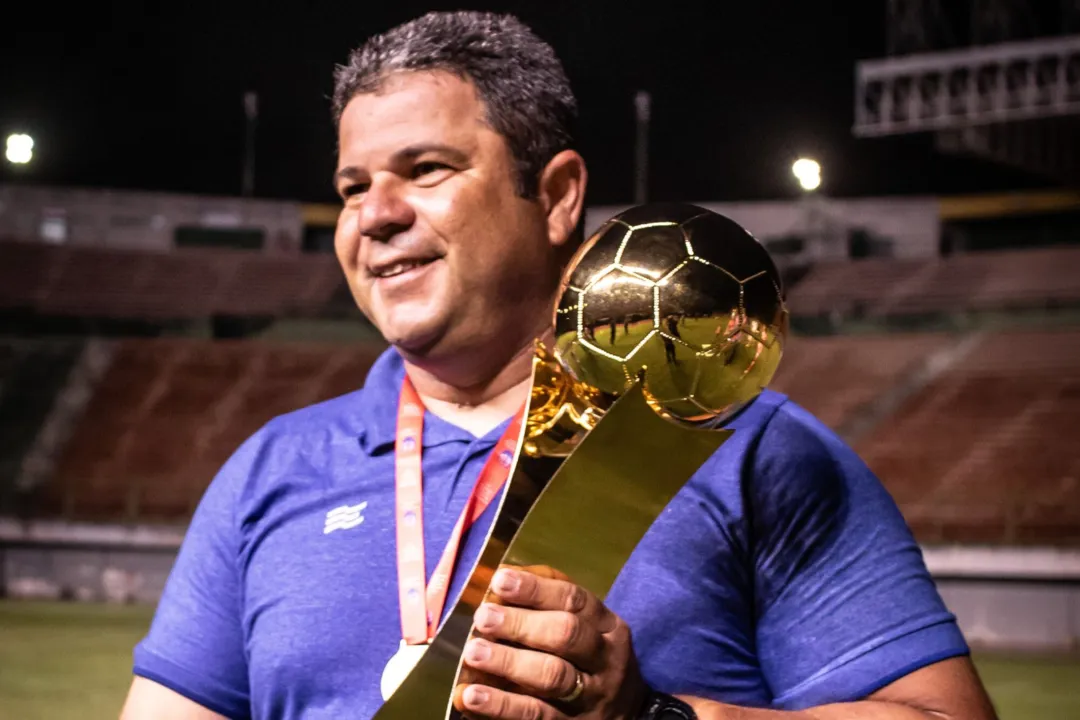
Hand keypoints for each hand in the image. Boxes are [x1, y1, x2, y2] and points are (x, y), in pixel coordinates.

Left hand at [453, 566, 647, 718]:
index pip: (574, 600)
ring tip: (473, 653)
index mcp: (608, 627)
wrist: (626, 717)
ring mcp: (589, 698)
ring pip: (552, 677)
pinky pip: (535, 715)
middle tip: (483, 617)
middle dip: (522, 624)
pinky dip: (501, 706)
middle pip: (566, 635)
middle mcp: (604, 660)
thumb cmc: (592, 660)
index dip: (536, 589)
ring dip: (509, 663)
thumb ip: (554, 606)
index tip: (501, 580)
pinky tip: (473, 697)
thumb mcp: (590, 629)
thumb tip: (502, 580)